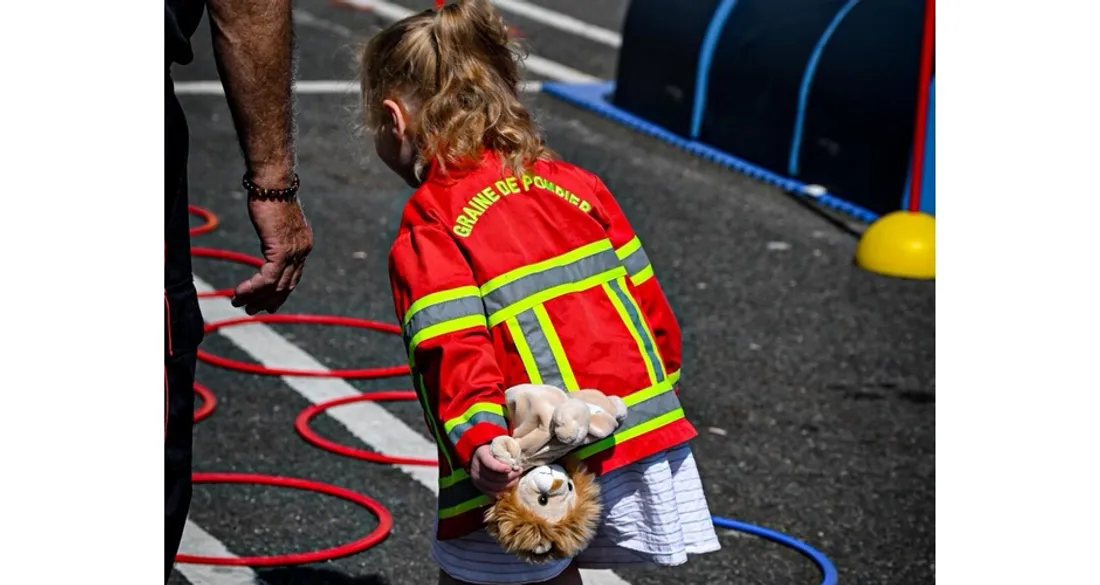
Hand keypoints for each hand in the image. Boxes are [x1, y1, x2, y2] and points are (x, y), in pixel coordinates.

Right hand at [232, 195, 313, 314]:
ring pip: (276, 285)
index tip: (268, 304)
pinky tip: (239, 292)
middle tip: (252, 311)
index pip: (294, 277)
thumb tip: (270, 245)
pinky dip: (252, 288)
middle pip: (287, 285)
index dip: (280, 293)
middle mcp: (303, 251)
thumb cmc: (271, 195)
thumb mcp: (276, 223)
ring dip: (256, 297)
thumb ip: (276, 238)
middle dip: (269, 301)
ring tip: (239, 303)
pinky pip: (267, 278)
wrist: (274, 182)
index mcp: (304, 245)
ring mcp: (294, 252)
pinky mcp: (281, 250)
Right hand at [470, 443, 521, 497]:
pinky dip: (502, 490)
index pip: (489, 463)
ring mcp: (477, 479)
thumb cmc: (493, 450)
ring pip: (495, 486)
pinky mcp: (479, 487)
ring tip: (516, 478)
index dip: (500, 467)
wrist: (479, 456)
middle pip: (494, 476)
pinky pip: (492, 493)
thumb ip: (505, 453)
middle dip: (509, 476)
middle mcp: (477, 468)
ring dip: (508, 483)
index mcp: (481, 454)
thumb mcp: (498, 447)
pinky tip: (510, 485)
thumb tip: (516, 465)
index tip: (510, 468)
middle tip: (519, 471)